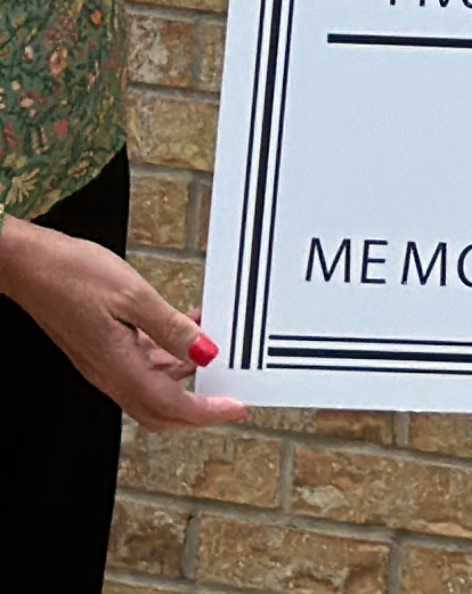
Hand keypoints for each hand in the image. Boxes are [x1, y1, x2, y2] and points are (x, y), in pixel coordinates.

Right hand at [0, 217, 246, 428]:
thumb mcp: (134, 295)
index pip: (169, 406)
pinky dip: (168, 357)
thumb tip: (206, 351)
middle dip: (198, 411)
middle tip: (229, 399)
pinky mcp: (101, 348)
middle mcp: (108, 372)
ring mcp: (103, 362)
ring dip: (186, 379)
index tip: (236, 409)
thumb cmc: (72, 274)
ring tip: (216, 352)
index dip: (206, 412)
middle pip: (159, 410)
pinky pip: (141, 365)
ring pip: (152, 388)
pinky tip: (184, 331)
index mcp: (116, 366)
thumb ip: (171, 328)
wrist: (28, 265)